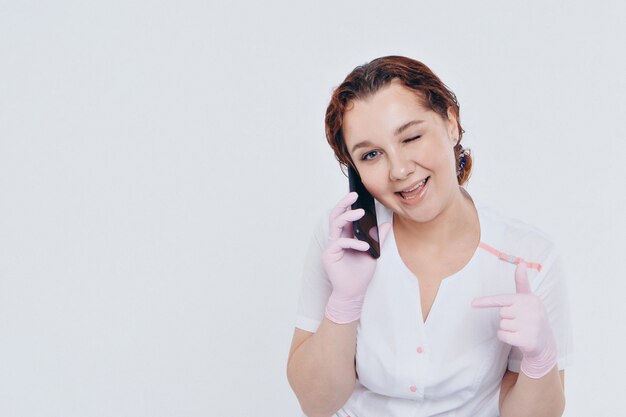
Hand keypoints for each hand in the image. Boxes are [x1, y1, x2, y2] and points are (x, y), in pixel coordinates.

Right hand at [323, 192, 391, 323]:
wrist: (354, 293)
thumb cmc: (361, 274)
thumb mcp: (374, 252)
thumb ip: (378, 238)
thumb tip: (386, 224)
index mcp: (346, 236)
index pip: (345, 216)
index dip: (349, 205)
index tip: (357, 194)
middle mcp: (337, 238)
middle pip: (336, 215)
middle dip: (344, 203)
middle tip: (353, 194)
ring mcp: (332, 246)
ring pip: (335, 224)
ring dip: (347, 216)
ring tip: (360, 212)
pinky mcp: (329, 255)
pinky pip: (341, 243)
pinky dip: (353, 242)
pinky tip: (365, 246)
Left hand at [471, 262, 557, 378]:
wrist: (545, 341)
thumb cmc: (532, 316)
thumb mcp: (528, 298)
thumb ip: (522, 282)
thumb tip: (521, 263)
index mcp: (529, 299)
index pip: (502, 299)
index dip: (486, 302)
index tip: (472, 303)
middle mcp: (531, 311)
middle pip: (501, 313)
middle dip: (507, 317)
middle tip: (519, 321)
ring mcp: (531, 326)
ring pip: (501, 325)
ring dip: (507, 328)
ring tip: (520, 329)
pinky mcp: (528, 339)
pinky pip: (503, 336)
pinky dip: (506, 337)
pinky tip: (517, 337)